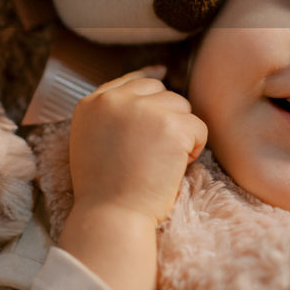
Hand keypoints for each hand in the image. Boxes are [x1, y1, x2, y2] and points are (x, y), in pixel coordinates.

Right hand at [68, 66, 207, 225]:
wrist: (112, 216)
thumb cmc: (104, 190)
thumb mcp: (92, 141)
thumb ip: (111, 116)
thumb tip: (147, 85)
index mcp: (91, 104)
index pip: (130, 80)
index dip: (151, 84)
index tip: (164, 73)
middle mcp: (114, 100)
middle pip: (160, 91)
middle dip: (167, 116)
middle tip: (157, 152)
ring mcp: (142, 110)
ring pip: (181, 107)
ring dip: (181, 133)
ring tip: (163, 163)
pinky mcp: (170, 125)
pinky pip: (198, 127)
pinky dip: (195, 148)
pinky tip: (175, 168)